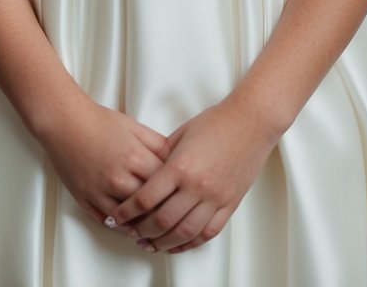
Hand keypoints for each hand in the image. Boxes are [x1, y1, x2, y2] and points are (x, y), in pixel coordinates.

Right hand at [39, 97, 172, 235]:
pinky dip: (121, 226)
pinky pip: (108, 221)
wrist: (66, 122)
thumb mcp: (135, 126)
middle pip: (149, 205)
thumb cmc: (100, 122)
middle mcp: (119, 179)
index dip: (175, 190)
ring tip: (154, 228)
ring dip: (143, 224)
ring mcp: (101, 192)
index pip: (165, 184)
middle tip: (172, 216)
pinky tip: (131, 226)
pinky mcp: (86, 199)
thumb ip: (158, 144)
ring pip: (129, 219)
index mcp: (135, 158)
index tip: (180, 195)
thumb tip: (176, 160)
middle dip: (162, 211)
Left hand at [105, 97, 278, 253]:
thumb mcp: (181, 134)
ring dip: (163, 243)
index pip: (145, 198)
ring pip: (183, 233)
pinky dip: (190, 244)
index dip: (126, 212)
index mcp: (180, 166)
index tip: (115, 218)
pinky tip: (177, 244)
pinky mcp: (229, 204)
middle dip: (141, 231)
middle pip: (161, 221)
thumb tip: (145, 173)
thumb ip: (163, 155)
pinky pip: (207, 233)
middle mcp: (196, 186)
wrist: (251, 121)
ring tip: (150, 244)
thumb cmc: (216, 121)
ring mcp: (214, 198)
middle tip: (129, 233)